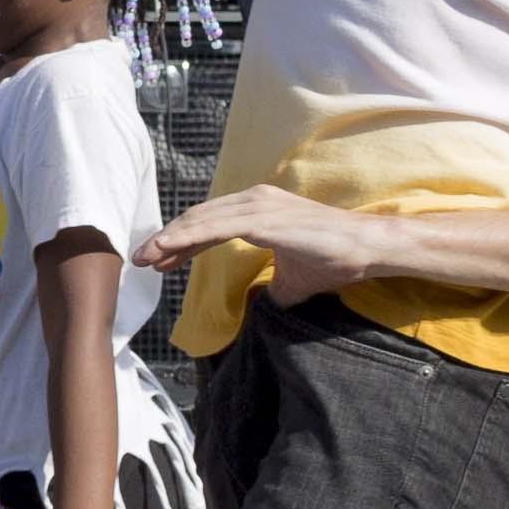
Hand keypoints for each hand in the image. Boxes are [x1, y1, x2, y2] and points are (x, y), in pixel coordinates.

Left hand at [138, 185, 407, 307]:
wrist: (367, 249)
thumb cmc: (334, 260)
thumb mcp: (291, 281)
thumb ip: (269, 288)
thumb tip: (260, 308)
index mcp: (258, 209)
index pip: (209, 224)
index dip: (182, 242)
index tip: (159, 260)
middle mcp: (255, 200)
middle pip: (199, 219)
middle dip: (168, 241)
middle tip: (141, 260)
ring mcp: (259, 205)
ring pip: (202, 221)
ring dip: (170, 239)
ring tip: (144, 258)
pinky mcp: (265, 217)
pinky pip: (216, 227)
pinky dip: (188, 237)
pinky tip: (167, 249)